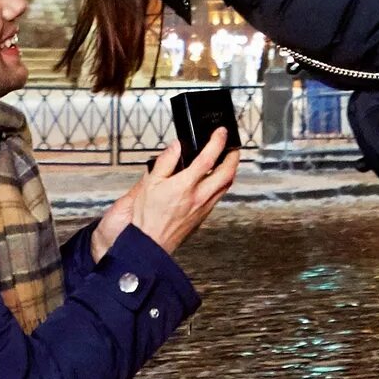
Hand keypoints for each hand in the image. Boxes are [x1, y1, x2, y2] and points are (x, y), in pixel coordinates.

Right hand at [92, 128, 238, 263]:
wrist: (148, 245)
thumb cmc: (145, 218)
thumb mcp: (149, 184)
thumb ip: (165, 162)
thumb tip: (176, 147)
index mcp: (185, 186)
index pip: (208, 158)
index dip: (217, 142)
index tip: (221, 132)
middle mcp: (198, 197)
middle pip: (227, 173)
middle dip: (233, 157)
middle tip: (233, 147)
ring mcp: (203, 208)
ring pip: (225, 186)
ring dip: (230, 171)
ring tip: (228, 161)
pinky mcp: (202, 217)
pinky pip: (218, 197)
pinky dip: (221, 185)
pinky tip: (214, 182)